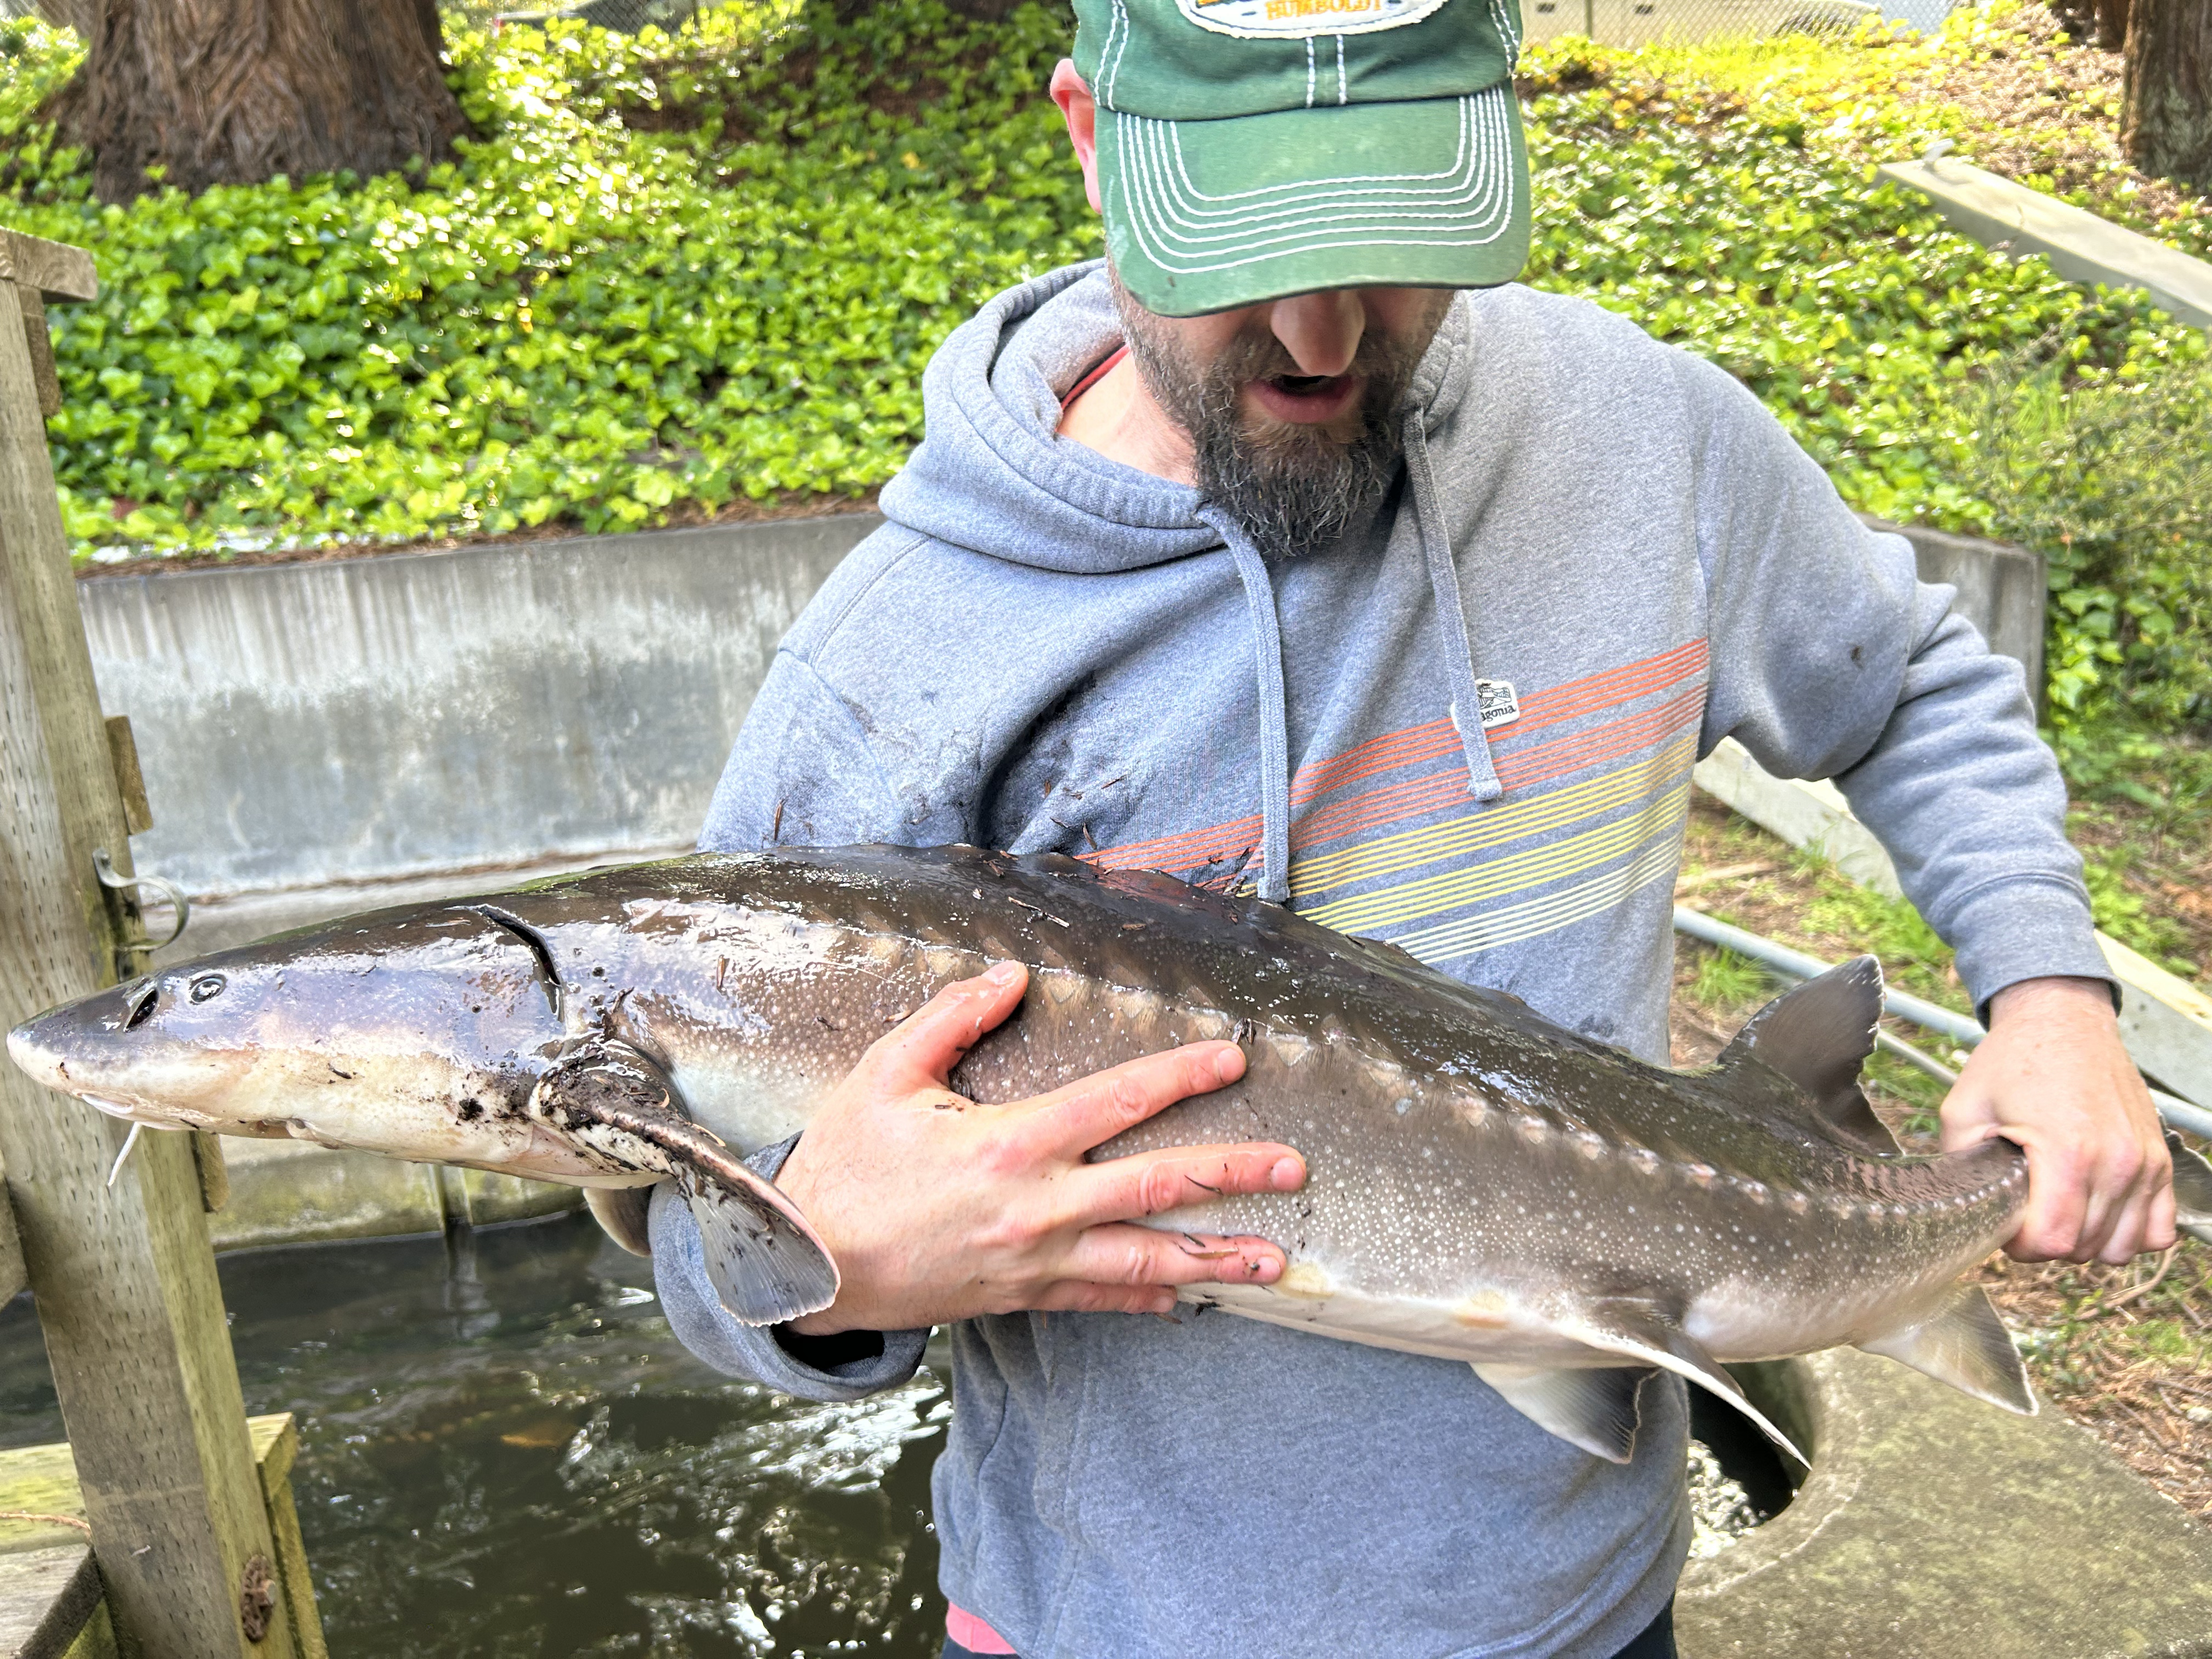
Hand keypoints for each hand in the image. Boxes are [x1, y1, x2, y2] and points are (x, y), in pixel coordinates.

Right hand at [774, 961, 1306, 1334]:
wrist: (806, 1265)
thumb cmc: (844, 1164)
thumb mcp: (885, 1075)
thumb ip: (951, 1020)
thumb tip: (1012, 977)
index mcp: (1010, 1143)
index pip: (1117, 1102)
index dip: (1179, 1077)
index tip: (1233, 1059)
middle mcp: (1037, 1207)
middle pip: (1156, 1187)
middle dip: (1231, 1174)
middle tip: (1294, 1167)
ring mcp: (1034, 1259)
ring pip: (1144, 1259)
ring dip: (1215, 1257)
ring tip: (1275, 1259)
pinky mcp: (1021, 1296)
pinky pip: (1100, 1300)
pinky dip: (1148, 1298)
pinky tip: (1190, 1297)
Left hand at [1940, 975, 2172, 1263]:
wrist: (2063, 1019)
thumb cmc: (2014, 1060)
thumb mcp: (1964, 1110)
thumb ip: (1962, 1167)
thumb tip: (1969, 1210)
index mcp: (2068, 1152)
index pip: (2053, 1241)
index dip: (2021, 1246)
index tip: (2006, 1224)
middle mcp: (2117, 1162)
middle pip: (2086, 1248)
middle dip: (2048, 1241)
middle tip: (2026, 1210)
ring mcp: (2145, 1163)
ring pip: (2123, 1247)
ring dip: (2087, 1241)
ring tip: (2059, 1210)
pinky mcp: (2160, 1160)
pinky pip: (2159, 1228)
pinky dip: (2129, 1232)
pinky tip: (2097, 1211)